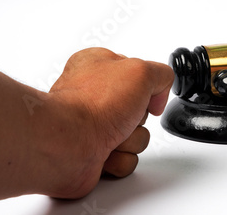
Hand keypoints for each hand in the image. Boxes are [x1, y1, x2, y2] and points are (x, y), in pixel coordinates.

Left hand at [41, 48, 173, 197]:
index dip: (146, 86)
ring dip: (130, 140)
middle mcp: (94, 96)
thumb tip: (159, 94)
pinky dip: (120, 159)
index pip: (137, 74)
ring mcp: (92, 126)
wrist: (65, 146)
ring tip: (111, 137)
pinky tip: (105, 153)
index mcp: (97, 66)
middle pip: (141, 110)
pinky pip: (126, 159)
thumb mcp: (140, 71)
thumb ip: (161, 74)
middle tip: (123, 116)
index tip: (145, 91)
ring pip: (136, 136)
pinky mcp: (93, 154)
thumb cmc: (92, 106)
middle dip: (139, 118)